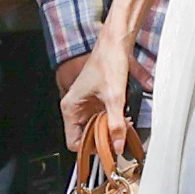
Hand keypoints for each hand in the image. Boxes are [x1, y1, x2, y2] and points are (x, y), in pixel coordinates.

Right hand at [60, 31, 129, 153]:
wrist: (115, 44)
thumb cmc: (108, 62)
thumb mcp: (115, 97)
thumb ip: (116, 123)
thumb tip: (118, 145)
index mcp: (71, 107)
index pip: (74, 143)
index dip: (91, 149)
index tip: (107, 148)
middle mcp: (75, 107)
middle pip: (86, 137)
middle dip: (104, 138)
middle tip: (119, 135)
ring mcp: (85, 105)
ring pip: (96, 129)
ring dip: (110, 130)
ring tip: (123, 124)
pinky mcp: (96, 101)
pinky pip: (102, 119)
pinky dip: (113, 121)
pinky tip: (123, 117)